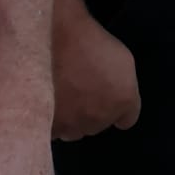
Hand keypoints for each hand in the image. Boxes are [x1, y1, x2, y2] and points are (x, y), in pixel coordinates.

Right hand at [52, 12, 140, 139]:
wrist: (51, 46)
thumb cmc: (89, 42)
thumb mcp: (120, 57)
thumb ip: (122, 84)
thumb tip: (114, 95)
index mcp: (123, 100)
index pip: (127, 119)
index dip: (117, 107)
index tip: (108, 97)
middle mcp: (102, 119)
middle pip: (100, 123)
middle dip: (94, 111)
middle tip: (82, 89)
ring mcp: (76, 128)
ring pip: (77, 130)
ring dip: (73, 119)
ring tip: (62, 97)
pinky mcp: (52, 131)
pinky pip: (56, 132)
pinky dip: (53, 123)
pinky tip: (47, 105)